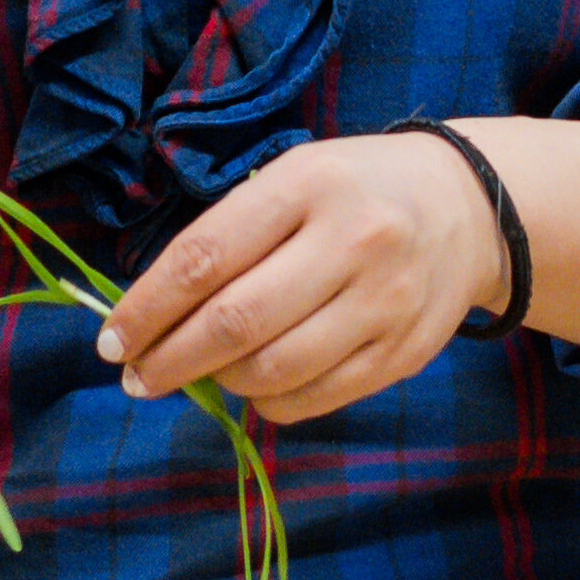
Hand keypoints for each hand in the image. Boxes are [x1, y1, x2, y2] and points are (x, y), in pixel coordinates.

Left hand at [104, 131, 494, 422]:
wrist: (468, 207)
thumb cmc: (354, 190)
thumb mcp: (293, 179)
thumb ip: (229, 236)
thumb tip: (150, 315)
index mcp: (309, 184)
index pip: (205, 258)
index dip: (146, 308)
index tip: (110, 339)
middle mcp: (353, 241)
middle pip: (235, 323)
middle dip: (168, 359)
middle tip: (134, 376)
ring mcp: (384, 302)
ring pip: (272, 371)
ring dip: (217, 382)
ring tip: (199, 371)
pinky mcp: (404, 353)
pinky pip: (313, 400)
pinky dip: (267, 401)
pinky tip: (253, 383)